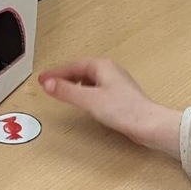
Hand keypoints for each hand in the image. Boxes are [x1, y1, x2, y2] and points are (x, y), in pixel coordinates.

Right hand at [39, 58, 181, 157]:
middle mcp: (110, 71)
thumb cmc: (124, 110)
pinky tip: (83, 101)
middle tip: (49, 83)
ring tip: (61, 90)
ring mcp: (115, 83)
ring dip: (74, 83)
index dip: (56, 73)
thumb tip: (48, 83)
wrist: (147, 124)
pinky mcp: (119, 95)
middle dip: (64, 76)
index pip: (72, 66)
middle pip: (81, 70)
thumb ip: (67, 91)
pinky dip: (84, 91)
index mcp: (102, 66)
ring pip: (88, 79)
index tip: (43, 79)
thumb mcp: (89, 100)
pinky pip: (95, 88)